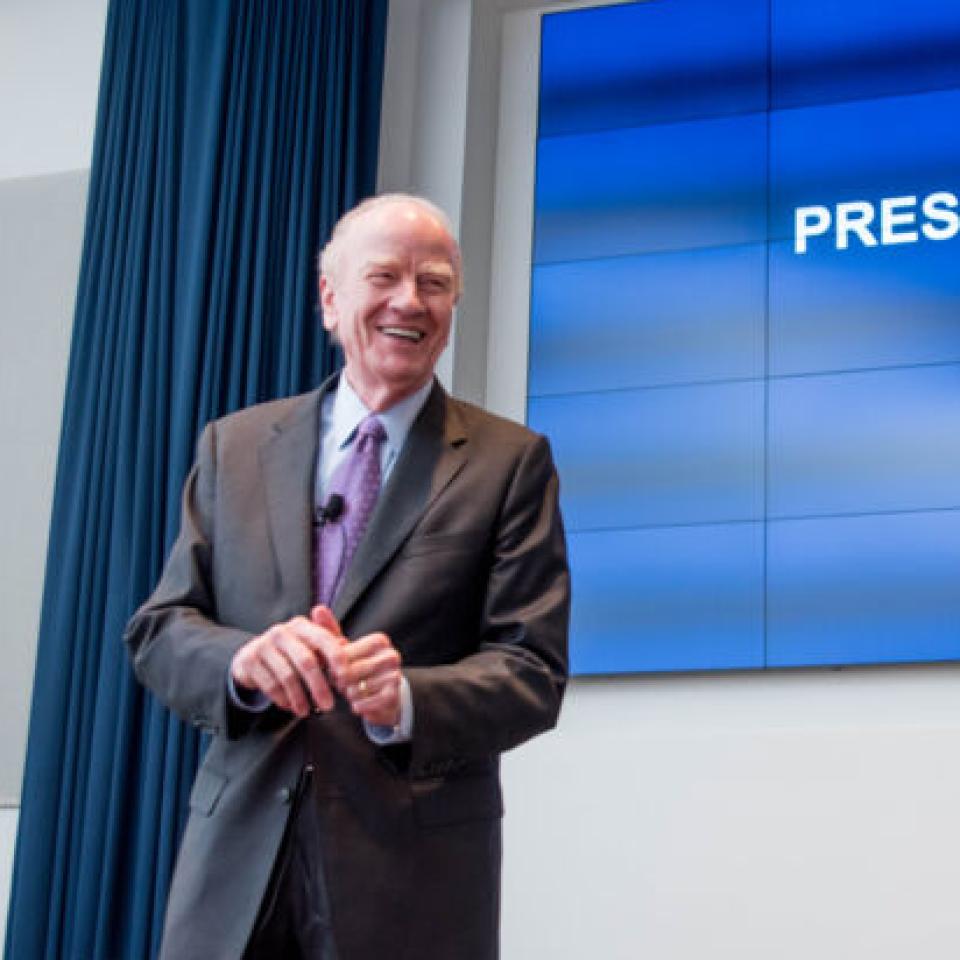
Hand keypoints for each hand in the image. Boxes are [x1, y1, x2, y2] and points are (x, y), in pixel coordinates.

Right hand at [230, 605, 346, 716]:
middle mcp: (281, 631)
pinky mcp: (249, 660)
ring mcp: (263, 644)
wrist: (252, 658)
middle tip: (329, 706)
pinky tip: (289, 707)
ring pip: (287, 676)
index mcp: (301, 625)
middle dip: (319, 686)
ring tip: (306, 711)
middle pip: (306, 661)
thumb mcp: (310, 647)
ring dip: (300, 698)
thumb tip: (346, 646)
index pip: (323, 638)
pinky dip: (282, 699)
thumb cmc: (291, 653)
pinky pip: (270, 684)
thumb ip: (330, 646)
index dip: (336, 658)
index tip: (345, 678)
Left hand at [326, 631, 402, 728]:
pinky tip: (360, 703)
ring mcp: (395, 675)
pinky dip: (357, 706)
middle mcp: (391, 655)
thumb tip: (317, 609)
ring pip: (355, 689)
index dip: (334, 666)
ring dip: (349, 695)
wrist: (385, 695)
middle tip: (344, 683)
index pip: (343, 654)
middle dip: (340, 682)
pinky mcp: (393, 695)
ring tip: (355, 691)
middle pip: (348, 672)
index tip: (336, 670)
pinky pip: (364, 703)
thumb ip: (330, 630)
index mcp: (379, 640)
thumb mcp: (346, 649)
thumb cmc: (360, 668)